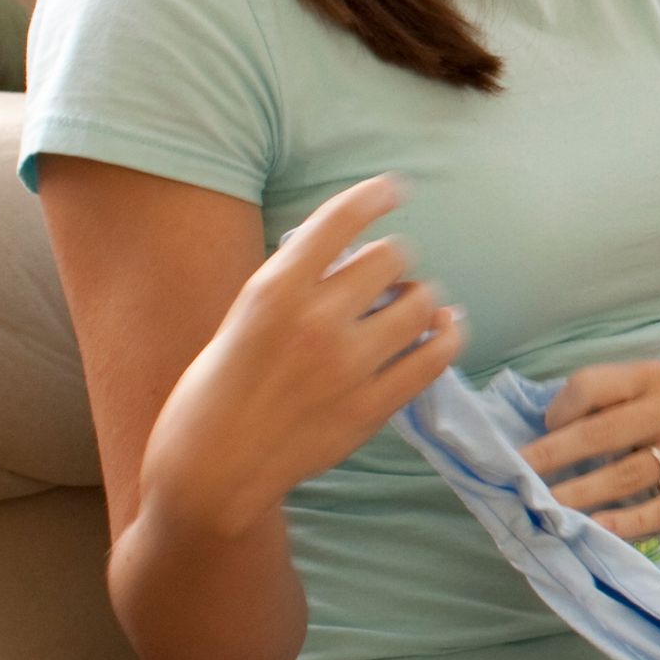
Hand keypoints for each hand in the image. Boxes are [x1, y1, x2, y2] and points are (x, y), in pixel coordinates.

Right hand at [144, 177, 461, 536]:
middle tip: (385, 280)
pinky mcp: (374, 405)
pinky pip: (437, 355)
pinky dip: (449, 334)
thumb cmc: (216, 391)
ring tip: (409, 308)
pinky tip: (444, 329)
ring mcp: (350, 364)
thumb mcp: (241, 319)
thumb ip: (294, 287)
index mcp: (273, 290)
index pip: (338, 221)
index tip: (396, 188)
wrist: (211, 471)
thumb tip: (353, 258)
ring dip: (422, 297)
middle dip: (394, 262)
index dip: (375, 195)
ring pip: (423, 301)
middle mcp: (315, 320)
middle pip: (393, 257)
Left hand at [528, 361, 659, 541]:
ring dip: (577, 495)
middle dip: (550, 458)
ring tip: (541, 511)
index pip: (592, 385)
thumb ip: (616, 406)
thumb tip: (544, 435)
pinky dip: (624, 523)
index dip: (558, 411)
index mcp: (657, 378)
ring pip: (624, 475)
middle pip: (600, 433)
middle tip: (512, 479)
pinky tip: (596, 532)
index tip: (542, 434)